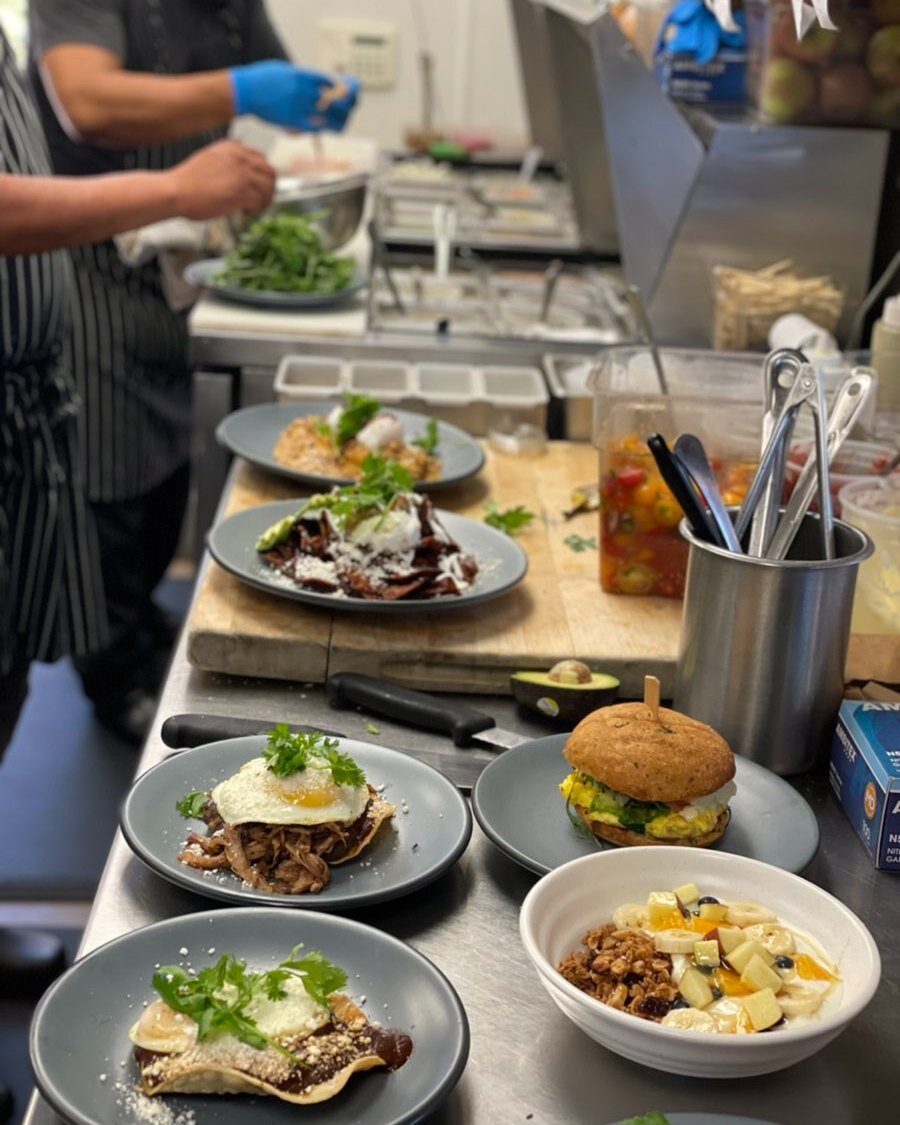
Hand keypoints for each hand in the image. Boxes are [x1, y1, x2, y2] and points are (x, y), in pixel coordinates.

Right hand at [168, 140, 274, 219]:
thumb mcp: (210, 160)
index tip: (259, 187)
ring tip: (252, 207)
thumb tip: (242, 177)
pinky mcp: (242, 192)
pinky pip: (260, 202)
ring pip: (268, 189)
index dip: (262, 176)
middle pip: (269, 173)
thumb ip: (228, 164)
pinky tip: (244, 211)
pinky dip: (255, 209)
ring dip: (263, 201)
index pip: (261, 159)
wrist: (176, 191)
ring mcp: (242, 174)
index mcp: (232, 147)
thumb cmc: (188, 181)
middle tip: (260, 200)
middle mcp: (240, 158)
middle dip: (268, 189)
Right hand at [229, 60, 359, 131]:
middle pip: (333, 99)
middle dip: (345, 104)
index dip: (339, 88)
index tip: (344, 91)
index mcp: (302, 75)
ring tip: (343, 122)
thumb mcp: (284, 71)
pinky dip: (322, 128)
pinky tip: (327, 128)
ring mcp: (298, 106)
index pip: (329, 82)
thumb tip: (314, 84)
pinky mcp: (291, 120)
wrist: (245, 91)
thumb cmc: (262, 79)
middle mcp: (303, 90)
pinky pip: (313, 127)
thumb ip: (301, 78)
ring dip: (338, 119)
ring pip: (327, 115)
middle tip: (350, 107)